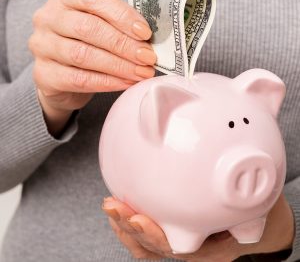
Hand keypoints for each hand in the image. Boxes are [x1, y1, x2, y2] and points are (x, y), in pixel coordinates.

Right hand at [28, 0, 155, 135]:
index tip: (145, 34)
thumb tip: (146, 42)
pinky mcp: (44, 75)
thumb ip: (117, 28)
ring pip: (84, 55)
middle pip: (89, 28)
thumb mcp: (98, 29)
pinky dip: (107, 82)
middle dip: (124, 45)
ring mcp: (42, 47)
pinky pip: (79, 79)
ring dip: (119, 66)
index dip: (123, 16)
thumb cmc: (85, 47)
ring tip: (141, 73)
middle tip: (147, 58)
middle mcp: (48, 19)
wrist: (61, 78)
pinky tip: (125, 84)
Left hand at [102, 194, 293, 260]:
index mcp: (210, 247)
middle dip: (129, 228)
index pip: (177, 249)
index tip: (138, 221)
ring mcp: (179, 239)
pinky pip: (144, 233)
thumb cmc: (250, 210)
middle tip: (114, 207)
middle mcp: (191, 247)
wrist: (251, 221)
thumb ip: (236, 192)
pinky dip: (129, 221)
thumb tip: (228, 166)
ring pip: (145, 243)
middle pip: (154, 246)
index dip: (154, 237)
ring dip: (124, 225)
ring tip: (110, 205)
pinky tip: (121, 204)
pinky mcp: (170, 229)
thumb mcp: (251, 203)